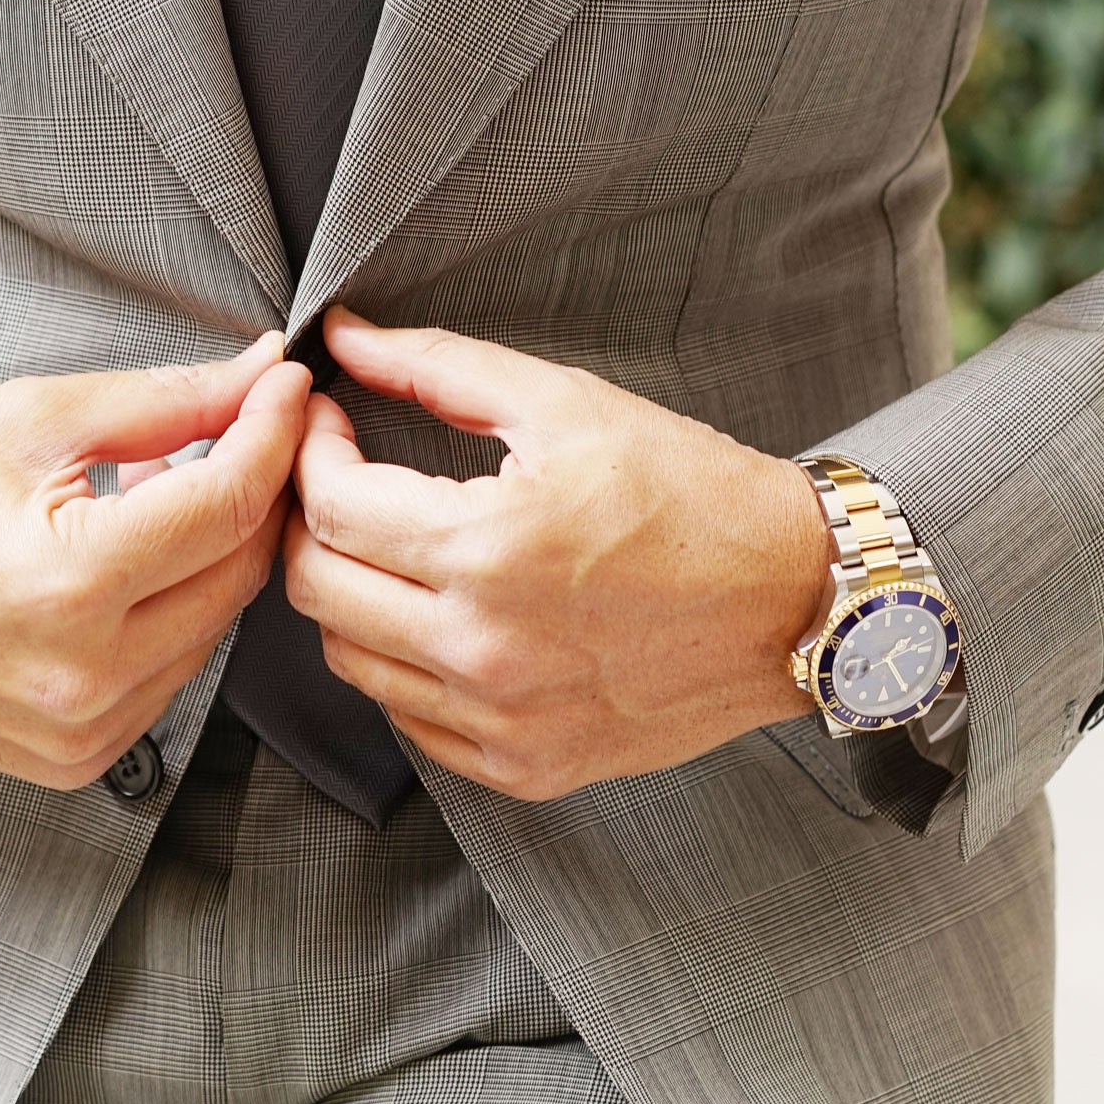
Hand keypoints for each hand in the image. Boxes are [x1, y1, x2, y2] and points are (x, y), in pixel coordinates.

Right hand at [0, 336, 310, 789]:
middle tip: (243, 428)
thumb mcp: (31, 420)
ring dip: (212, 556)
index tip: (287, 387)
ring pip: (215, 627)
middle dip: (255, 491)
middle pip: (240, 571)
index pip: (229, 503)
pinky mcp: (74, 759)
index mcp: (70, 583)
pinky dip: (172, 614)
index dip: (274, 432)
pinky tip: (127, 567)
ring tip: (163, 495)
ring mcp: (80, 731)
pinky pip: (171, 675)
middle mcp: (83, 675)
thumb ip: (164, 402)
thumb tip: (259, 376)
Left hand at [283, 310, 830, 800]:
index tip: (330, 426)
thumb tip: (341, 337)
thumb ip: (437, 366)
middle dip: (309, 522)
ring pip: (350, 660)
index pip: (330, 507)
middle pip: (316, 589)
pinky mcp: (524, 766)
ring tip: (390, 546)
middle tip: (342, 481)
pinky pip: (409, 719)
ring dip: (350, 595)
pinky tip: (439, 615)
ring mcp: (502, 720)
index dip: (310, 453)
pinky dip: (402, 665)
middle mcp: (484, 648)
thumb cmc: (691, 492)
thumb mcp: (565, 404)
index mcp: (488, 548)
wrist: (795, 599)